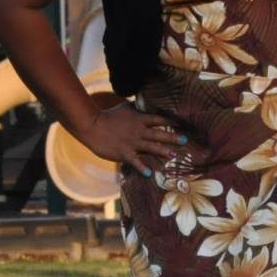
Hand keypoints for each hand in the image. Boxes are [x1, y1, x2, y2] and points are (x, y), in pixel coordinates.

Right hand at [74, 101, 188, 175]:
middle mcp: (138, 131)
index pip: (157, 119)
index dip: (170, 121)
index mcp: (138, 119)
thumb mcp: (123, 108)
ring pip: (151, 147)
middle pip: (158, 134)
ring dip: (163, 151)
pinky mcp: (124, 153)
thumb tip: (141, 102)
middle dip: (172, 137)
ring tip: (173, 155)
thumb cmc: (106, 116)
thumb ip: (134, 107)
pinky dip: (142, 168)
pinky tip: (149, 174)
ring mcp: (132, 143)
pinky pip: (135, 161)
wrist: (92, 126)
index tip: (181, 124)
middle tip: (184, 140)